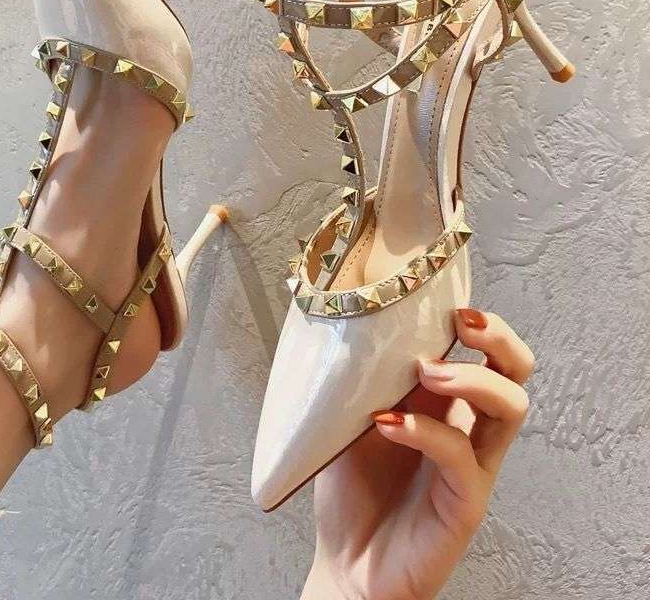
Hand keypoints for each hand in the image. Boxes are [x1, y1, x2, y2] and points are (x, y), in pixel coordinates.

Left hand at [301, 309, 533, 599]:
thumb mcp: (351, 419)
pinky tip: (388, 424)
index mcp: (443, 403)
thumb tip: (356, 326)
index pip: (484, 352)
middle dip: (499, 339)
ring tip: (427, 373)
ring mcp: (471, 465)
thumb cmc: (353, 488)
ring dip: (471, 379)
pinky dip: (426, 431)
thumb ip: (365, 381)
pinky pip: (461, 457)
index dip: (479, 322)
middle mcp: (467, 428)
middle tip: (463, 324)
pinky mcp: (464, 502)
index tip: (449, 301)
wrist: (348, 562)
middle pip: (516, 373)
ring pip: (509, 408)